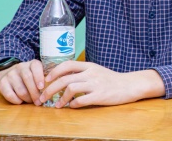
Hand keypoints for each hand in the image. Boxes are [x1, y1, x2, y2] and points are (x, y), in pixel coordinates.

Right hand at [0, 59, 44, 105]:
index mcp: (32, 63)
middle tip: (39, 101)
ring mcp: (10, 74)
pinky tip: (21, 102)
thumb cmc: (29, 75)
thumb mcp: (38, 72)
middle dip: (35, 93)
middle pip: (28, 79)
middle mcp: (20, 67)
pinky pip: (10, 94)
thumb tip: (54, 89)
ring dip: (27, 98)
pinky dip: (16, 100)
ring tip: (31, 102)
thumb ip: (45, 77)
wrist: (9, 72)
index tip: (42, 87)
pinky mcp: (2, 83)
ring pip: (20, 89)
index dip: (39, 77)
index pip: (36, 67)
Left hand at [38, 60, 164, 107]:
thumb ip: (82, 72)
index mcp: (89, 66)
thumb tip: (62, 77)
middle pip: (64, 79)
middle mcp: (91, 73)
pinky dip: (73, 105)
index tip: (45, 80)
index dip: (53, 72)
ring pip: (70, 89)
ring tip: (57, 106)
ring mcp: (96, 84)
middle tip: (42, 98)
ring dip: (60, 99)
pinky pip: (81, 100)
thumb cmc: (111, 79)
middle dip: (50, 90)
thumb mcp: (96, 71)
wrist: (129, 85)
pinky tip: (72, 107)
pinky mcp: (100, 95)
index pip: (67, 64)